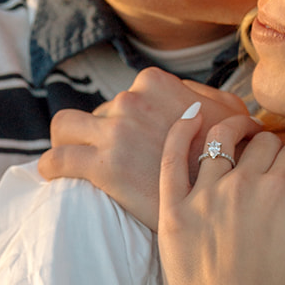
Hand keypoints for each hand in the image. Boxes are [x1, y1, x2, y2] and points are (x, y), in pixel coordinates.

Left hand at [38, 67, 249, 228]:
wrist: (225, 201)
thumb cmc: (233, 161)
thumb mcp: (232, 117)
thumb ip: (209, 98)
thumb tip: (192, 97)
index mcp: (155, 83)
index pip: (122, 96)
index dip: (123, 121)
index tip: (131, 144)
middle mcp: (130, 100)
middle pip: (96, 114)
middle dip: (99, 136)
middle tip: (112, 163)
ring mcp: (114, 131)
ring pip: (64, 127)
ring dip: (66, 143)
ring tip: (74, 163)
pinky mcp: (101, 164)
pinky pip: (56, 159)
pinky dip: (50, 167)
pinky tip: (53, 177)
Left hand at [158, 111, 284, 284]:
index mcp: (282, 193)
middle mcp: (242, 186)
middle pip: (260, 145)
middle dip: (271, 149)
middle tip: (271, 164)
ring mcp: (203, 197)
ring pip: (220, 142)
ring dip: (235, 132)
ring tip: (240, 133)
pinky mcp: (173, 214)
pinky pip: (173, 159)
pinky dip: (182, 131)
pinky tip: (191, 115)